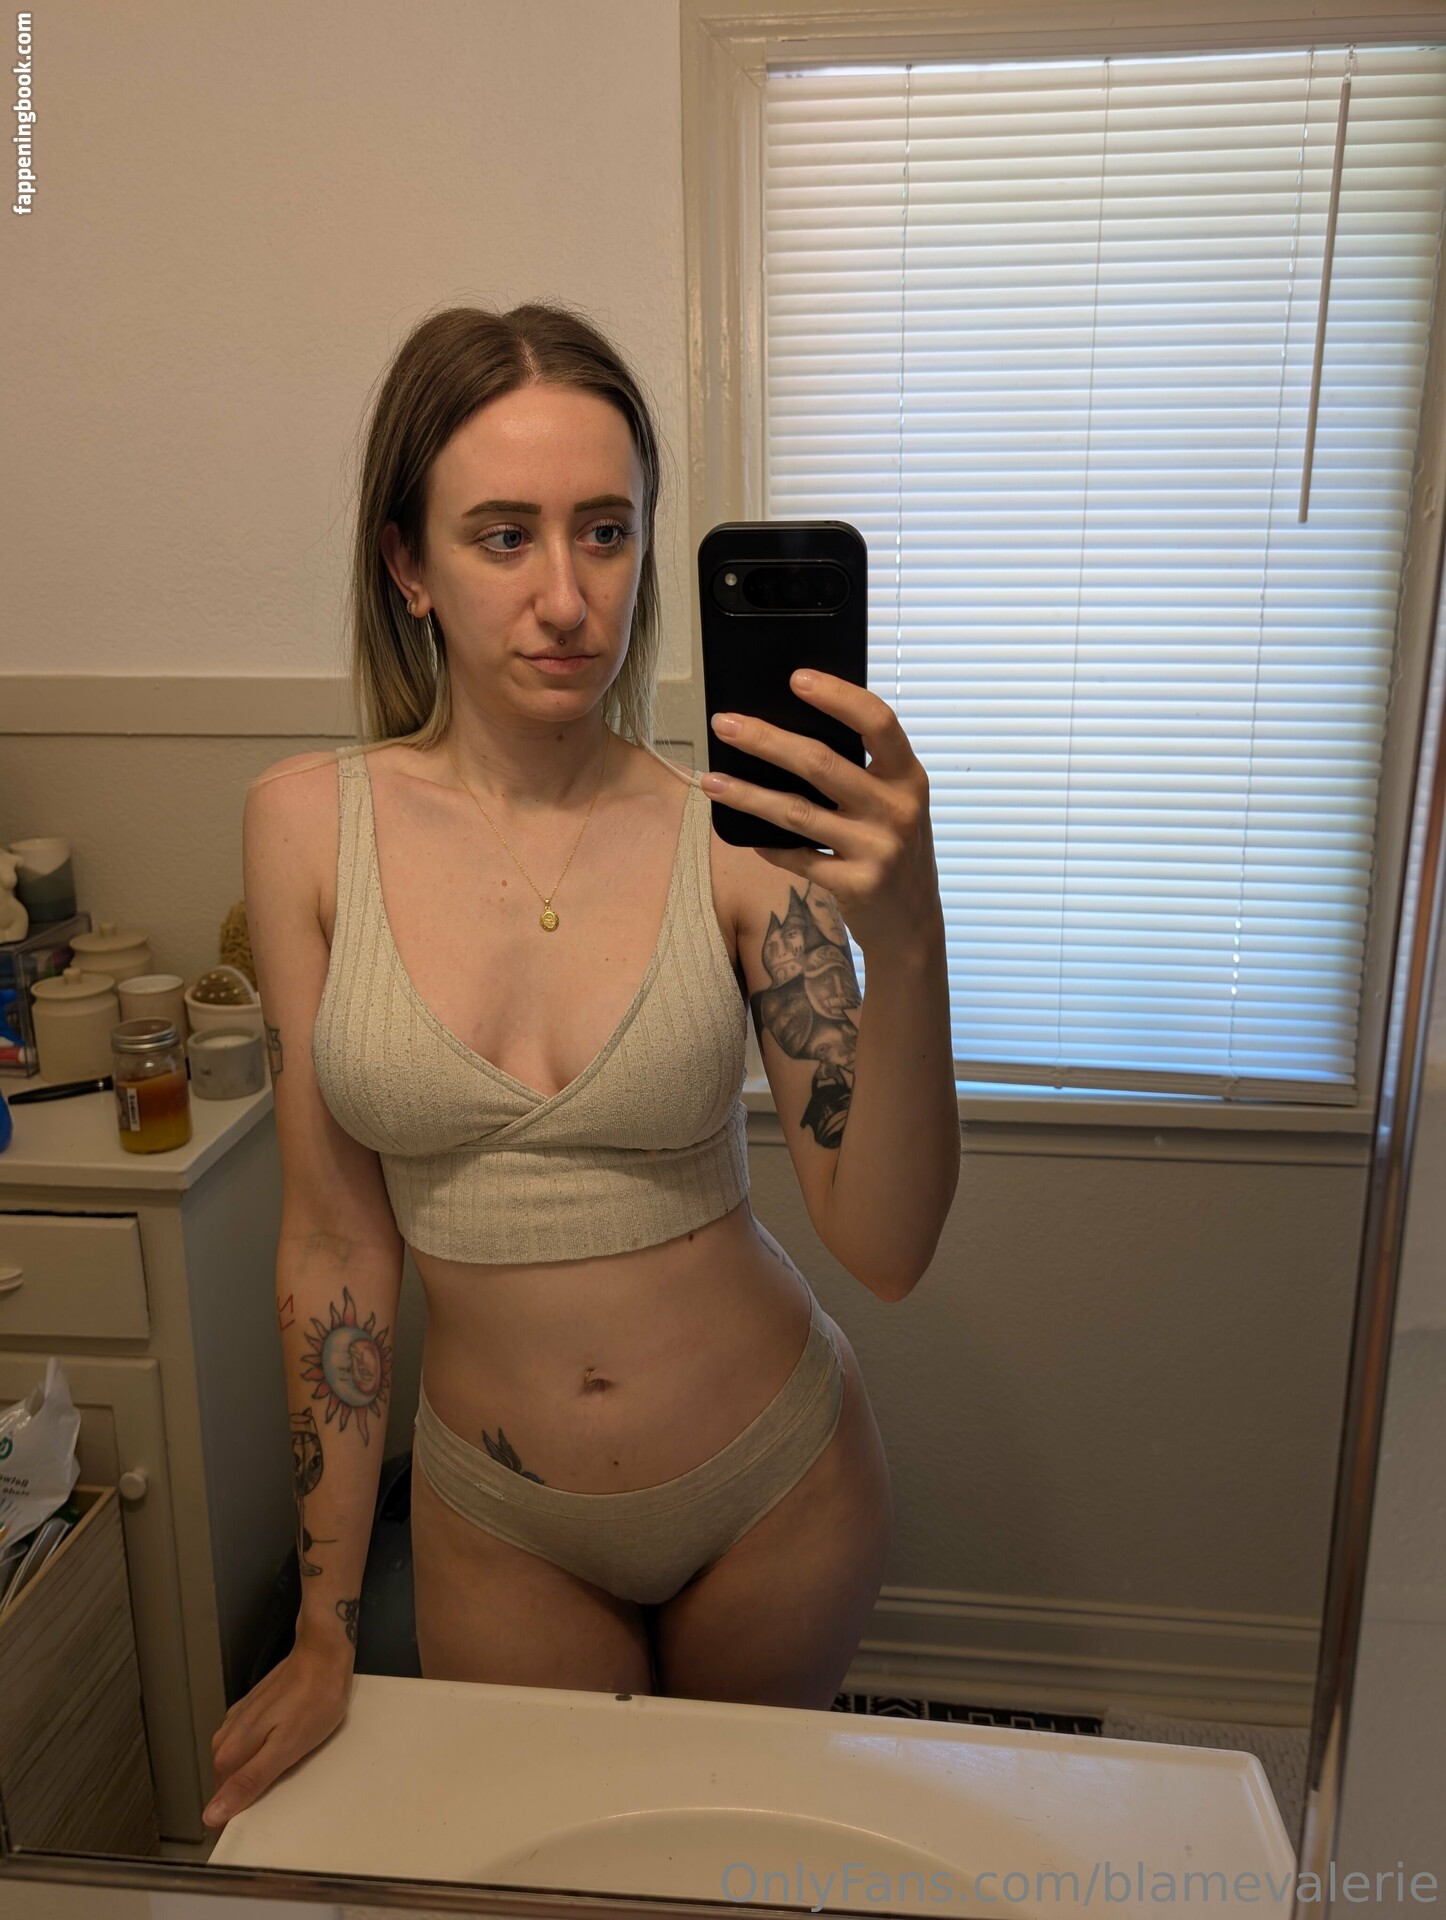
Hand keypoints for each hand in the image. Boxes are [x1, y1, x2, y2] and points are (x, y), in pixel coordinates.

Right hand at [204, 1637, 353, 1830]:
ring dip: (250, 1782)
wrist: (322, 1654)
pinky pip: (248, 1748)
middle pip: (227, 1786)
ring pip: (237, 1767)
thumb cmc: (313, 1700)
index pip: (220, 1804)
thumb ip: (249, 1781)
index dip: (232, 1823)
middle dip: (242, 1804)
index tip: (247, 1839)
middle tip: (271, 1817)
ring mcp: (238, 1723)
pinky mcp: (253, 1712)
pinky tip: (277, 1761)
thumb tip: (212, 1815)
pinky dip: (259, 1760)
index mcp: (230, 1752)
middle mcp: (226, 1738)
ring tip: (277, 1791)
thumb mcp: (286, 1748)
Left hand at [703, 670, 939, 958]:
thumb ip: (862, 773)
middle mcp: (897, 810)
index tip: (796, 678)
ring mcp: (877, 850)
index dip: (838, 696)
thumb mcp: (895, 805)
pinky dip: (767, 845)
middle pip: (821, 763)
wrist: (914, 925)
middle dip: (765, 740)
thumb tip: (788, 733)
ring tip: (710, 780)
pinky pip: (796, 857)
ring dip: (747, 794)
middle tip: (723, 724)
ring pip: (796, 812)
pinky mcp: (855, 885)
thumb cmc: (894, 849)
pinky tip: (744, 836)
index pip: (878, 722)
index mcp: (909, 777)